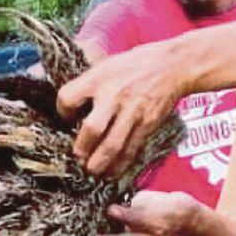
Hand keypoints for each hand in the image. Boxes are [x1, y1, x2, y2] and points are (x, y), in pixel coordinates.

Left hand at [57, 41, 184, 177]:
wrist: (173, 66)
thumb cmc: (136, 64)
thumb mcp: (107, 64)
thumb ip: (90, 83)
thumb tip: (73, 103)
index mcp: (98, 78)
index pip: (68, 97)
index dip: (63, 111)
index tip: (66, 117)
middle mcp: (113, 96)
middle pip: (91, 129)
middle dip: (82, 148)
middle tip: (78, 156)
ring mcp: (132, 112)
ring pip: (112, 145)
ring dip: (100, 163)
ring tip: (93, 170)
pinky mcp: (147, 124)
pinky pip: (131, 150)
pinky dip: (121, 164)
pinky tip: (113, 171)